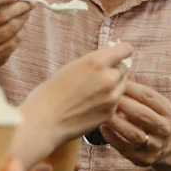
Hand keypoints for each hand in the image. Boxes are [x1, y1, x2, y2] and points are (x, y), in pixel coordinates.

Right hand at [19, 41, 134, 147]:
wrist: (44, 121)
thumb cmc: (52, 92)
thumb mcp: (72, 67)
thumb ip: (95, 60)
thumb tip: (112, 54)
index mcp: (96, 61)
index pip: (126, 49)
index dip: (121, 51)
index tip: (117, 54)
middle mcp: (108, 78)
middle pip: (123, 68)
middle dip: (113, 70)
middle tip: (96, 77)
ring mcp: (111, 97)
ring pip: (121, 85)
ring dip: (112, 86)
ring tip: (90, 92)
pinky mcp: (110, 112)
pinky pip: (116, 101)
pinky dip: (107, 101)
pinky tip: (89, 104)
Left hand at [101, 80, 170, 166]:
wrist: (166, 146)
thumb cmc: (152, 119)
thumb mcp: (153, 105)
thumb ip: (138, 94)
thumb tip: (116, 75)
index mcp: (167, 111)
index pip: (149, 96)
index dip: (130, 88)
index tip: (114, 81)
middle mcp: (164, 128)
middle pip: (141, 114)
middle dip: (121, 104)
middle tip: (104, 96)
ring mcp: (155, 145)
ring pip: (133, 133)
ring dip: (116, 122)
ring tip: (102, 113)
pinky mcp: (144, 159)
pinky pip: (126, 148)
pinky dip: (113, 138)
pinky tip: (103, 128)